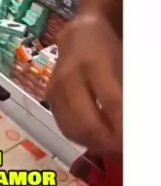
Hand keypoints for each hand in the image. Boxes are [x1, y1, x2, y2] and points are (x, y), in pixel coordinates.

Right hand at [46, 13, 122, 158]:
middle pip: (86, 121)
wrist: (80, 33)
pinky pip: (63, 124)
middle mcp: (69, 75)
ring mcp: (55, 86)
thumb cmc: (109, 47)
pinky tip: (95, 140)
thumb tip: (136, 123)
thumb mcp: (125, 63)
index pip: (111, 102)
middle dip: (107, 142)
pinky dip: (80, 137)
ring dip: (94, 144)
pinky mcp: (48, 96)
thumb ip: (127, 92)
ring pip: (72, 127)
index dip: (122, 127)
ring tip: (112, 150)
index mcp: (93, 61)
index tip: (135, 143)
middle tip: (124, 152)